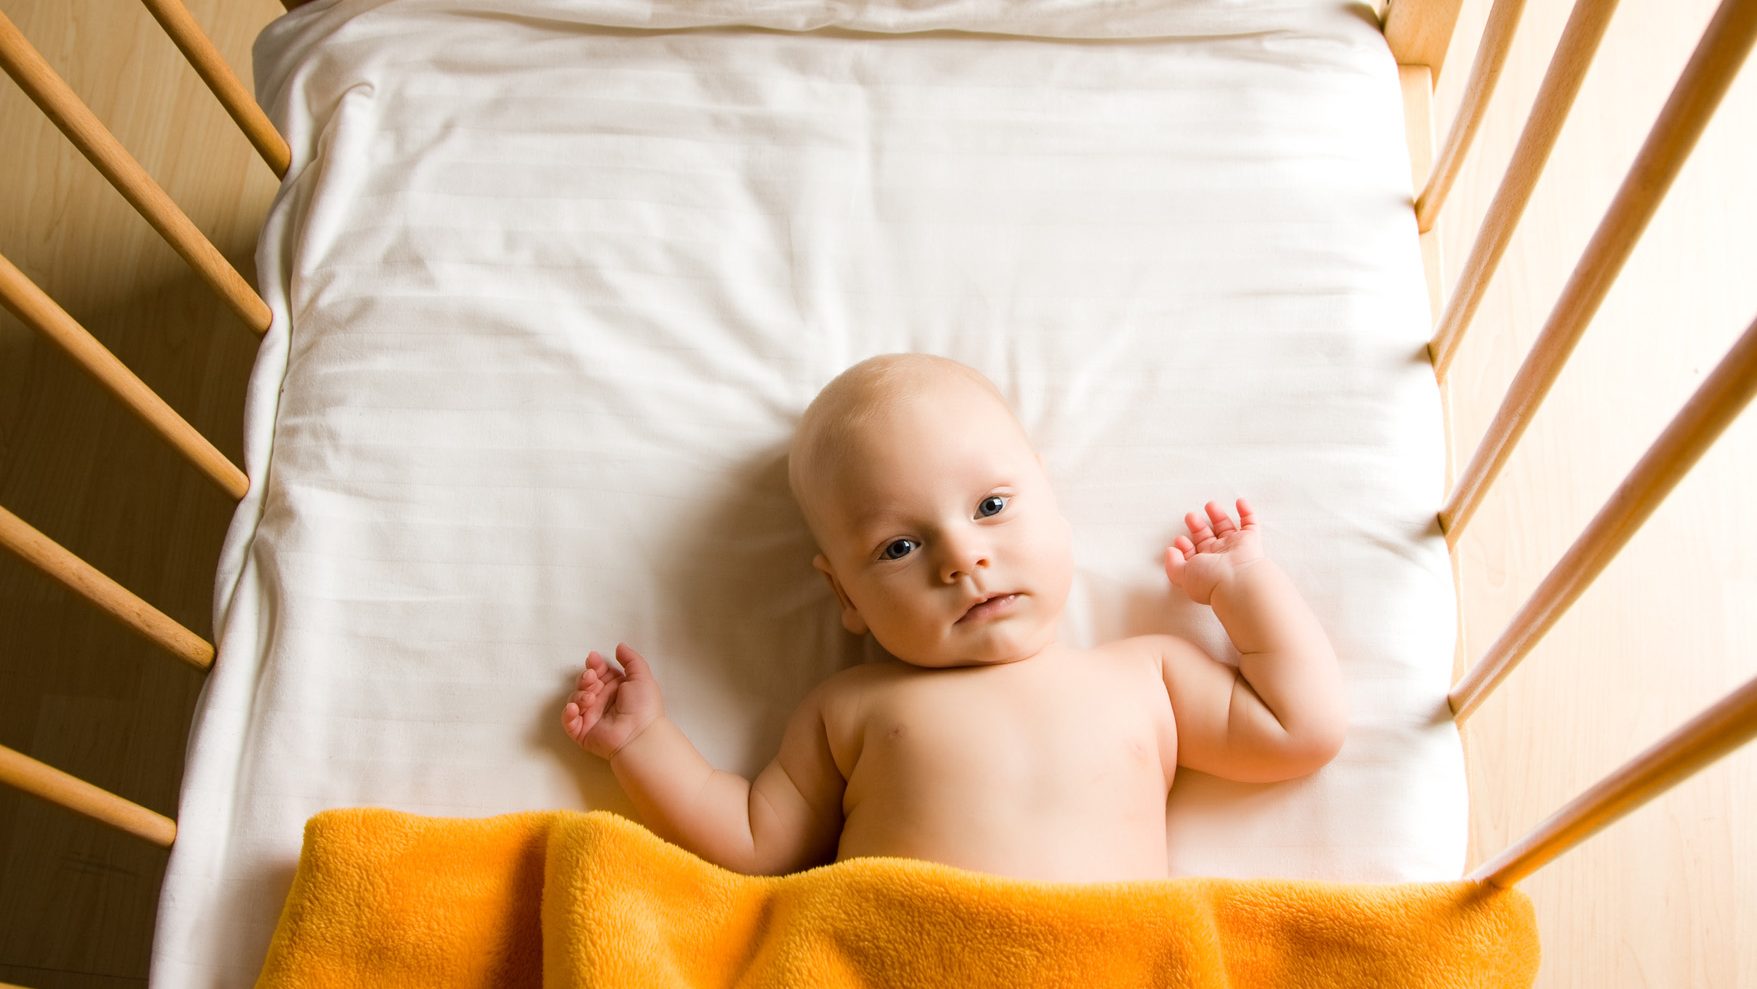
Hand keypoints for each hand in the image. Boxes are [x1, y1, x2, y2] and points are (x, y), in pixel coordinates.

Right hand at [562, 642, 665, 759]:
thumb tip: (619, 646)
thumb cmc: (644, 706)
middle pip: (585, 683)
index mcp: (615, 688)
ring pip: (575, 699)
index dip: (594, 665)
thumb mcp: (641, 676)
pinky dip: (568, 713)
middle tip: (592, 678)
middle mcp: (602, 700)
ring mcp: (591, 716)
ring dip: (579, 694)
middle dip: (585, 678)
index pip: (599, 671)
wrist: (640, 734)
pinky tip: (576, 708)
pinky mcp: (582, 731)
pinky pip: (568, 720)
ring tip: (590, 698)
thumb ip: (630, 659)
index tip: (594, 659)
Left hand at [1165, 498, 1265, 605]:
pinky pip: (1251, 523)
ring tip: (1210, 505)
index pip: (1194, 553)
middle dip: (1198, 526)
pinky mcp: (1251, 540)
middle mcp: (1220, 557)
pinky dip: (1246, 511)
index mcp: (1205, 567)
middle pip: (1208, 538)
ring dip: (1218, 516)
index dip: (1185, 546)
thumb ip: (1173, 564)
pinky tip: (1240, 501)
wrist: (1237, 581)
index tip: (1179, 539)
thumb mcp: (1182, 573)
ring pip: (1227, 528)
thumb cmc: (1211, 580)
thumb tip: (1170, 551)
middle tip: (1190, 516)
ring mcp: (1236, 548)